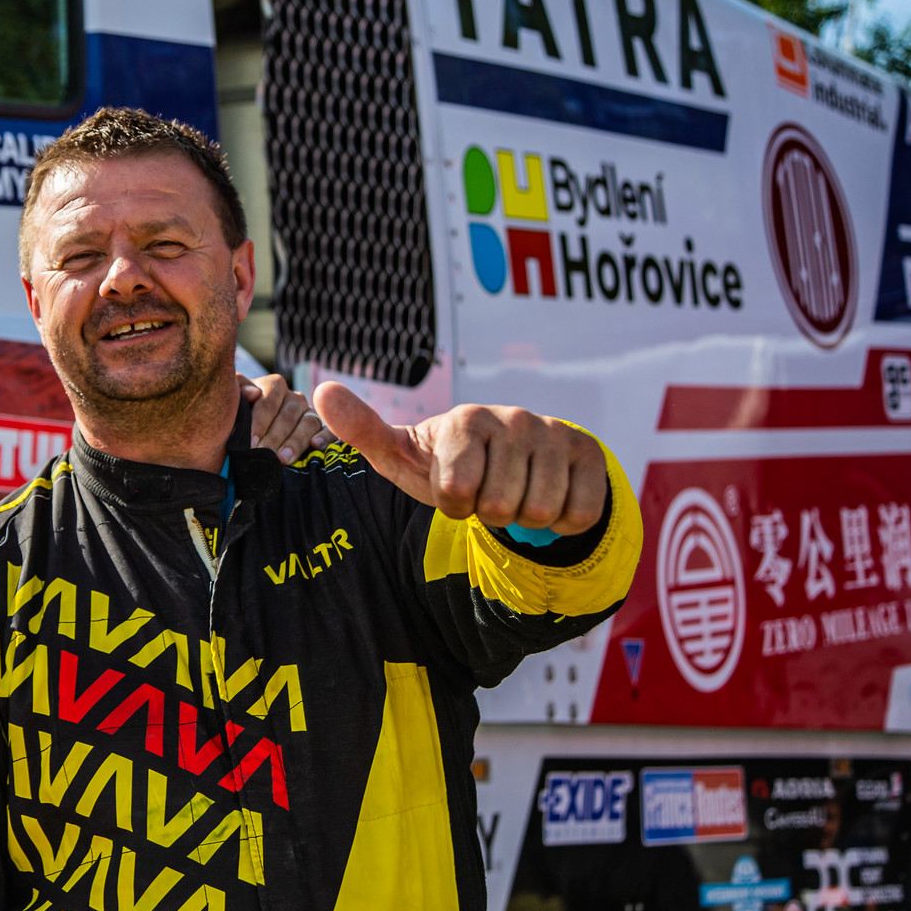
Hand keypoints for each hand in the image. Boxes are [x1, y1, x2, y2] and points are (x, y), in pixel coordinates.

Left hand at [240, 372, 334, 462]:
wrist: (249, 440)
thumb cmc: (240, 419)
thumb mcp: (234, 404)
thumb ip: (238, 393)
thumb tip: (252, 393)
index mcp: (273, 386)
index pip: (269, 400)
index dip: (260, 421)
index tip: (251, 441)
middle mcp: (294, 398)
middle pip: (289, 413)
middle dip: (276, 436)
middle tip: (265, 454)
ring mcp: (309, 413)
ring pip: (308, 422)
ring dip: (296, 441)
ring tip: (283, 459)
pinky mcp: (322, 429)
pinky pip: (329, 430)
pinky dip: (325, 436)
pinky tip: (315, 445)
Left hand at [312, 383, 607, 534]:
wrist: (509, 461)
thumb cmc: (446, 462)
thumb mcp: (402, 453)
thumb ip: (363, 429)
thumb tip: (320, 391)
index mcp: (464, 420)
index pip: (458, 494)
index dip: (454, 506)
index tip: (453, 488)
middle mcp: (513, 418)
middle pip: (502, 507)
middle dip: (490, 513)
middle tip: (487, 492)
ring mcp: (555, 432)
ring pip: (541, 511)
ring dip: (524, 517)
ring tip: (514, 492)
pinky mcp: (589, 452)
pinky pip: (579, 513)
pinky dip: (562, 520)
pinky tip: (548, 496)